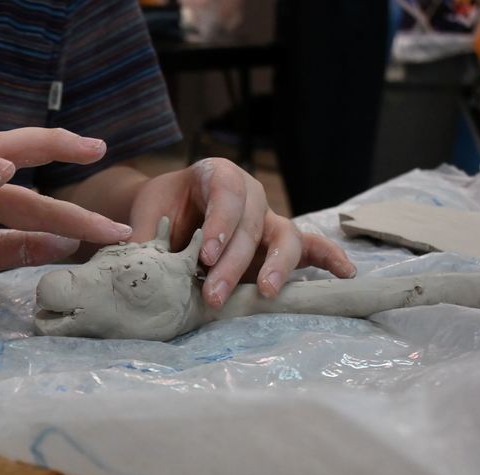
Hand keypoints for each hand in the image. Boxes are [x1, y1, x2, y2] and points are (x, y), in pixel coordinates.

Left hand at [127, 157, 355, 308]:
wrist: (166, 215)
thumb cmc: (158, 211)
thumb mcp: (145, 216)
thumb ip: (144, 236)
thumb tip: (134, 262)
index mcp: (217, 175)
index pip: (227, 193)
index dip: (220, 224)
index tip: (205, 255)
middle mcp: (249, 193)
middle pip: (251, 225)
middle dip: (234, 262)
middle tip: (213, 294)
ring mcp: (268, 219)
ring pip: (284, 237)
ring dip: (276, 267)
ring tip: (266, 293)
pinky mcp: (280, 243)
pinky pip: (310, 247)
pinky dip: (329, 258)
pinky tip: (345, 273)